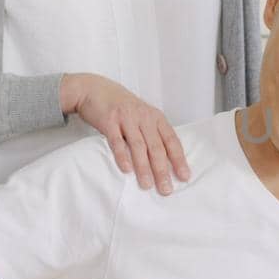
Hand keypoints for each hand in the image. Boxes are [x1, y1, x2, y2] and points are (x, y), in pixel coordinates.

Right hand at [61, 73, 190, 194]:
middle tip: (166, 189)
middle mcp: (144, 117)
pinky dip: (122, 155)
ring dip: (144, 167)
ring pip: (139, 146)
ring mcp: (126, 118)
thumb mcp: (142, 115)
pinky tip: (126, 169)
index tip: (184, 177)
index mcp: (155, 117)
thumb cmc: (121, 107)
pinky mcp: (109, 121)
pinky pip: (116, 140)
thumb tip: (165, 161)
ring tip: (147, 185)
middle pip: (156, 146)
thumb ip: (152, 133)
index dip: (179, 159)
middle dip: (162, 170)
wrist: (94, 89)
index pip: (171, 140)